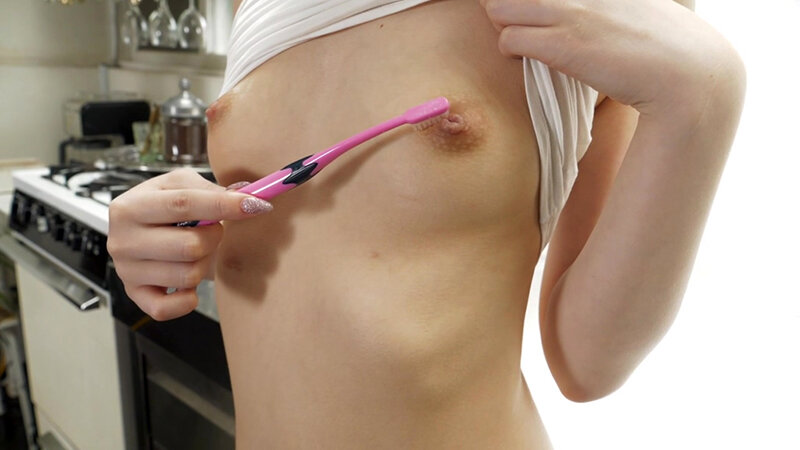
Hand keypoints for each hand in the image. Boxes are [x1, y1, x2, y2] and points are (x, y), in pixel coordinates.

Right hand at [107, 168, 271, 320]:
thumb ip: (210, 188)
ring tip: (197, 252)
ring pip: (187, 275)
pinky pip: (166, 308)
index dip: (222, 204)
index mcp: (131, 206)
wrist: (142, 229)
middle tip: (212, 231)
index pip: (183, 203)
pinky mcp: (135, 296)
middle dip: (214, 238)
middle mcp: (123, 240)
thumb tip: (247, 196)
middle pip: (190, 245)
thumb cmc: (164, 207)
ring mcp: (127, 271)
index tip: (254, 205)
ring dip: (203, 264)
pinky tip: (189, 284)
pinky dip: (187, 299)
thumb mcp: (181, 185)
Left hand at [480, 0, 743, 116]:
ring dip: (504, 26)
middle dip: (506, 7)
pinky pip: (508, 39)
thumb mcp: (638, 7)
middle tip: (521, 25)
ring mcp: (569, 12)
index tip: (533, 14)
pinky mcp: (562, 45)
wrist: (690, 74)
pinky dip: (510, 50)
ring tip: (522, 42)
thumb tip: (593, 17)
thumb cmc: (666, 47)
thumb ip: (611, 3)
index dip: (528, 2)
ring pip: (498, 7)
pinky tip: (526, 59)